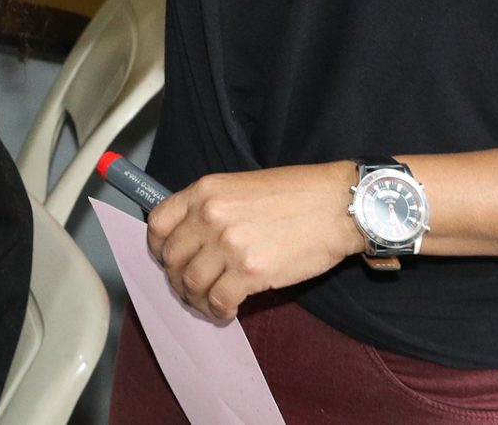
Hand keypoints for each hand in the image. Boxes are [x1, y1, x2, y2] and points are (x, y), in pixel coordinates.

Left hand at [147, 162, 362, 321]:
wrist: (340, 206)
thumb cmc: (299, 195)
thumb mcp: (243, 187)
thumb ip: (213, 207)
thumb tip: (193, 238)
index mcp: (205, 190)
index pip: (158, 222)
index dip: (157, 247)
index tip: (166, 260)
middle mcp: (210, 215)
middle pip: (171, 257)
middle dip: (176, 279)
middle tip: (191, 289)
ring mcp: (228, 243)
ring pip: (191, 283)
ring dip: (196, 300)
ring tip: (209, 304)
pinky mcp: (250, 271)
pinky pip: (218, 300)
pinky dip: (219, 311)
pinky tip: (229, 310)